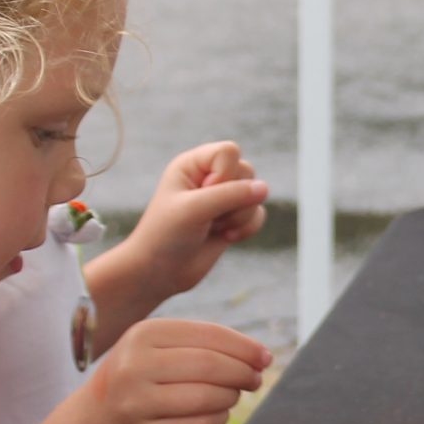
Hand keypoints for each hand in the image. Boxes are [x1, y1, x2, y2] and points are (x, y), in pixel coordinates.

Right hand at [74, 318, 271, 423]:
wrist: (95, 420)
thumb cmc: (141, 376)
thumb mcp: (158, 346)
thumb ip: (204, 344)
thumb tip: (259, 356)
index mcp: (143, 334)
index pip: (209, 336)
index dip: (245, 347)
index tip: (265, 358)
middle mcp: (135, 366)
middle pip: (211, 366)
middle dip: (243, 373)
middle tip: (255, 380)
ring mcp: (136, 404)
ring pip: (208, 398)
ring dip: (231, 397)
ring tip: (232, 395)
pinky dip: (218, 419)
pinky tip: (217, 414)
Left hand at [124, 142, 270, 298]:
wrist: (159, 272)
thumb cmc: (166, 235)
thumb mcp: (195, 209)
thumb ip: (231, 195)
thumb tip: (264, 188)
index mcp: (193, 164)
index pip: (229, 151)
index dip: (224, 174)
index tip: (203, 195)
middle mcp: (209, 176)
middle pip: (247, 171)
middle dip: (233, 199)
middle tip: (207, 215)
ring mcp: (222, 199)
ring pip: (256, 194)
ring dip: (238, 216)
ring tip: (213, 228)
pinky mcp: (233, 219)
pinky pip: (258, 214)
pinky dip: (247, 229)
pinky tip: (225, 238)